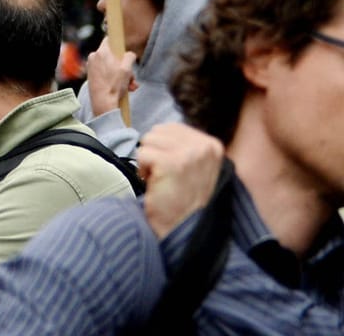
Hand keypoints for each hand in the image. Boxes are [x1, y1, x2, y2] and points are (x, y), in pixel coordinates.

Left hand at [86, 44, 138, 114]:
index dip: (118, 44)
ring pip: (111, 67)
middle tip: (132, 77)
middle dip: (125, 67)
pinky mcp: (92, 75)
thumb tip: (129, 54)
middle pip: (113, 56)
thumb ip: (129, 57)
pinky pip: (106, 73)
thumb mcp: (127, 69)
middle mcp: (94, 57)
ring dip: (122, 76)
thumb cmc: (114, 85)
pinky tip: (123, 88)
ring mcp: (91, 67)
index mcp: (101, 52)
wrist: (103, 103)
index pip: (109, 40)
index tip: (124, 50)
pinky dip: (115, 79)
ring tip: (130, 86)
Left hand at [137, 123, 224, 238]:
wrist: (186, 228)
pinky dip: (143, 170)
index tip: (173, 168)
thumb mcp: (198, 167)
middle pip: (158, 131)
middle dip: (154, 152)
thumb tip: (162, 130)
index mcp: (213, 145)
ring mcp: (189, 154)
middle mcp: (205, 147)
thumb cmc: (186, 199)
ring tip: (162, 180)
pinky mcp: (172, 163)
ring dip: (148, 161)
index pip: (172, 127)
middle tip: (165, 175)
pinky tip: (156, 185)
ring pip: (148, 140)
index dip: (163, 147)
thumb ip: (186, 145)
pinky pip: (142, 154)